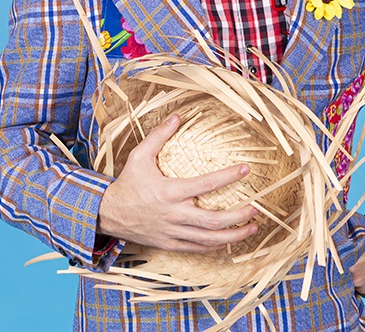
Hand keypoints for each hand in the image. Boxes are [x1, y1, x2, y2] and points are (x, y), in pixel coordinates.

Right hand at [97, 114, 258, 251]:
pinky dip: (216, 245)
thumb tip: (177, 116)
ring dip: (233, 234)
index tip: (245, 169)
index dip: (227, 177)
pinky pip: (198, 248)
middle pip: (213, 220)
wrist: (109, 214)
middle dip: (238, 216)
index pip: (205, 185)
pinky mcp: (170, 244)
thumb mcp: (139, 156)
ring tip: (252, 227)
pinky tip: (229, 239)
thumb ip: (158, 136)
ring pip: (209, 238)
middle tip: (256, 208)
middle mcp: (174, 214)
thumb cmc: (127, 184)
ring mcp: (173, 232)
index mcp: (169, 191)